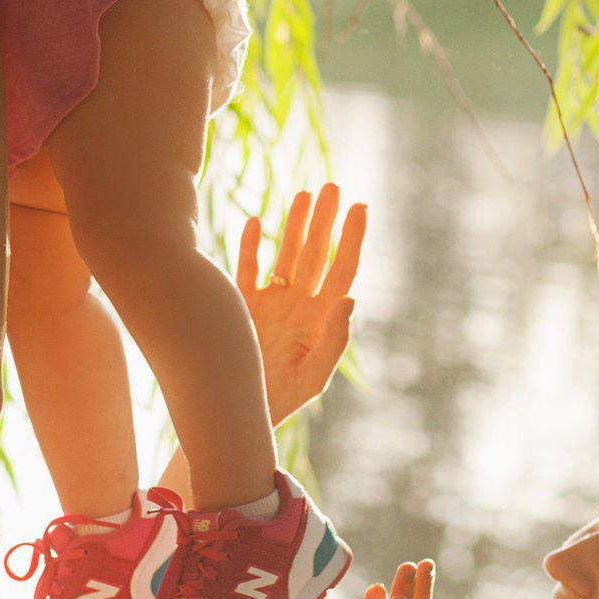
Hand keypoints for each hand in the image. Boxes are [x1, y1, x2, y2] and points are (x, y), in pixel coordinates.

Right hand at [235, 183, 366, 426]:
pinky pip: (247, 268)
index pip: (342, 269)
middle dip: (324, 220)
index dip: (352, 239)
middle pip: (316, 253)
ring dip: (294, 225)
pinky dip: (249, 245)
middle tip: (332, 187)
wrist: (238, 412)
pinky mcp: (241, 305)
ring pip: (285, 254)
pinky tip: (254, 220)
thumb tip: (350, 298)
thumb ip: (334, 339)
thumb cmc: (280, 401)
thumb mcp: (313, 376)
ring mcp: (270, 302)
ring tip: (304, 194)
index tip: (360, 208)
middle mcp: (298, 304)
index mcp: (320, 318)